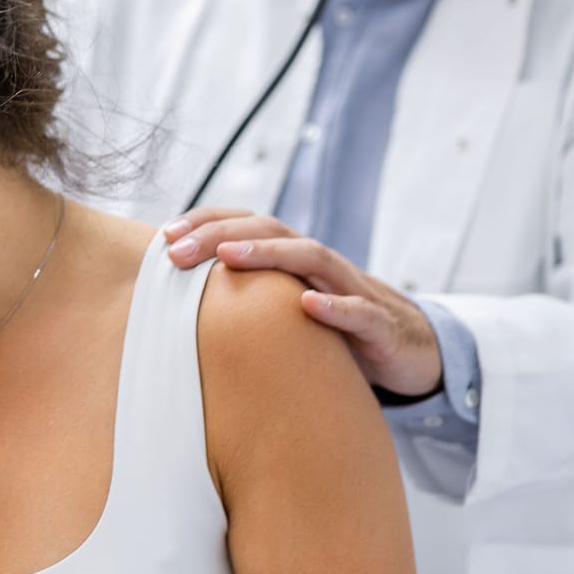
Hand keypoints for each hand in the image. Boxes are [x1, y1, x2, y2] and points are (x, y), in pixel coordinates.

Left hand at [165, 208, 442, 396]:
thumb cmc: (334, 328)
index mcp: (294, 259)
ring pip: (313, 258)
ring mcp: (352, 290)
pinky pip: (359, 311)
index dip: (208, 223)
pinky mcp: (379, 325)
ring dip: (269, 254)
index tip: (164, 235)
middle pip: (272, 231)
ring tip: (229, 257)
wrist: (409, 350)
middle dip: (222, 235)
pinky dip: (336, 306)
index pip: (248, 225)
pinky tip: (310, 306)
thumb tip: (179, 302)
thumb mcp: (286, 309)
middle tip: (177, 251)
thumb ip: (245, 298)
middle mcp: (321, 265)